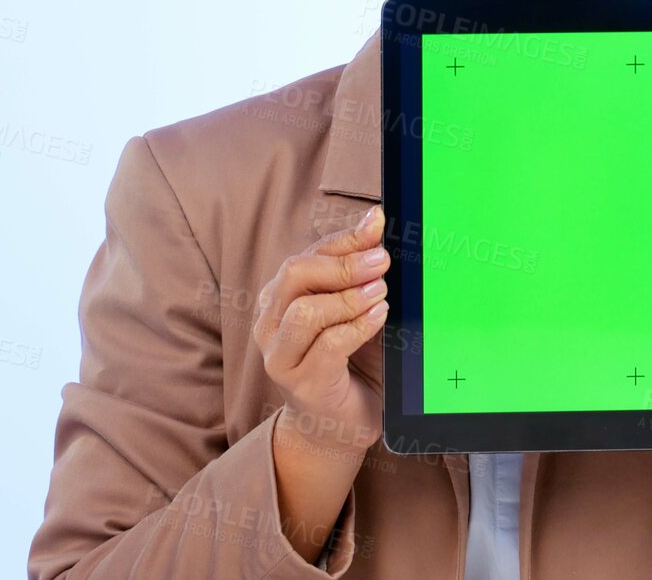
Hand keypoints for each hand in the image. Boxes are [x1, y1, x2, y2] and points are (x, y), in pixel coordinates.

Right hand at [254, 204, 390, 453]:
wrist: (340, 427)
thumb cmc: (350, 364)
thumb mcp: (356, 313)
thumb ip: (360, 275)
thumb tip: (376, 228)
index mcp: (279, 299)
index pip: (307, 256)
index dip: (343, 239)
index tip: (377, 224)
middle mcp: (270, 324)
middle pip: (294, 275)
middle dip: (342, 263)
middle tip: (382, 261)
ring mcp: (280, 357)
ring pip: (305, 311)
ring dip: (349, 297)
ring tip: (381, 293)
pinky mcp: (301, 384)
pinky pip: (327, 346)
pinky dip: (357, 326)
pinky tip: (379, 316)